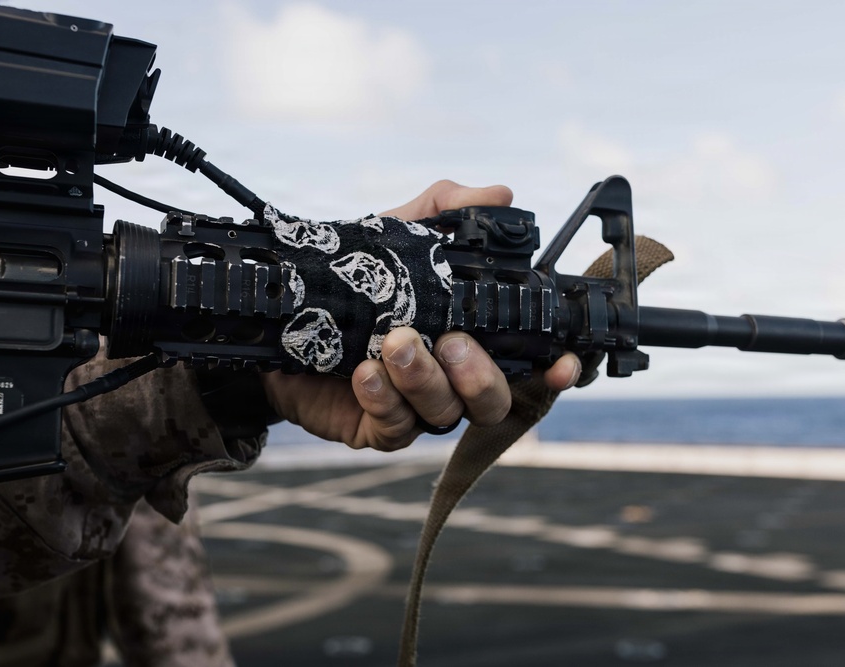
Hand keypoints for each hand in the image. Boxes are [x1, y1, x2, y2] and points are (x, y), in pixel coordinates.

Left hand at [261, 180, 581, 450]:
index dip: (552, 368)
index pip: (527, 362)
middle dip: (480, 375)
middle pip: (495, 401)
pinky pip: (394, 426)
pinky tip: (365, 373)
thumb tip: (500, 194)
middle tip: (450, 341)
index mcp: (471, 339)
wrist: (282, 319)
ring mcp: (416, 408)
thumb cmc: (355, 279)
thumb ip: (445, 212)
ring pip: (445, 413)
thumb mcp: (397, 235)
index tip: (562, 362)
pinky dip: (384, 399)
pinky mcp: (376, 428)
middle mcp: (452, 379)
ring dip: (425, 379)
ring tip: (395, 344)